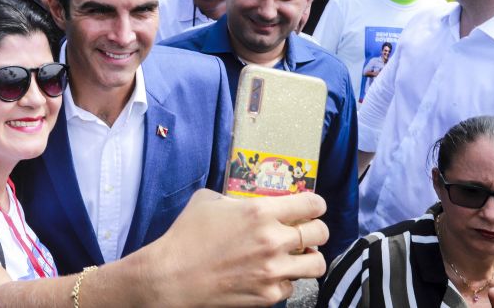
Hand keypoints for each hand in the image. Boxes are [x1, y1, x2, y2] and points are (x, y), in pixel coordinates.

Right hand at [145, 189, 327, 306]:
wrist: (172, 276)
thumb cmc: (186, 236)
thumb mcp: (208, 200)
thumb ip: (235, 198)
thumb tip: (247, 202)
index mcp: (260, 211)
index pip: (312, 204)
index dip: (315, 205)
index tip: (312, 208)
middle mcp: (272, 240)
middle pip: (321, 233)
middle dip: (315, 230)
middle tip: (305, 232)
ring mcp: (273, 270)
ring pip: (316, 264)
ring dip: (308, 257)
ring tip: (296, 256)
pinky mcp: (268, 295)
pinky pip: (293, 286)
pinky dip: (285, 280)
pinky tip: (269, 274)